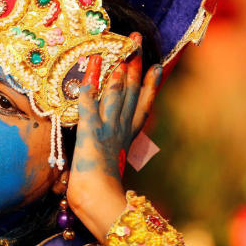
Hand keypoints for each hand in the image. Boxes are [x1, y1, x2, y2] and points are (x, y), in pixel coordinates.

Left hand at [66, 33, 161, 240]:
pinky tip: (89, 70)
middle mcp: (120, 129)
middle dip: (135, 65)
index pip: (142, 105)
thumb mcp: (112, 166)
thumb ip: (114, 153)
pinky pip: (89, 104)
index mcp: (126, 138)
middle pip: (131, 92)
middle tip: (138, 42)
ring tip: (121, 52)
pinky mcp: (90, 132)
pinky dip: (89, 87)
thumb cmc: (102, 192)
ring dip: (118, 72)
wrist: (100, 203)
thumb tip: (116, 150)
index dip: (149, 85)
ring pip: (115, 94)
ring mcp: (106, 129)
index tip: (156, 66)